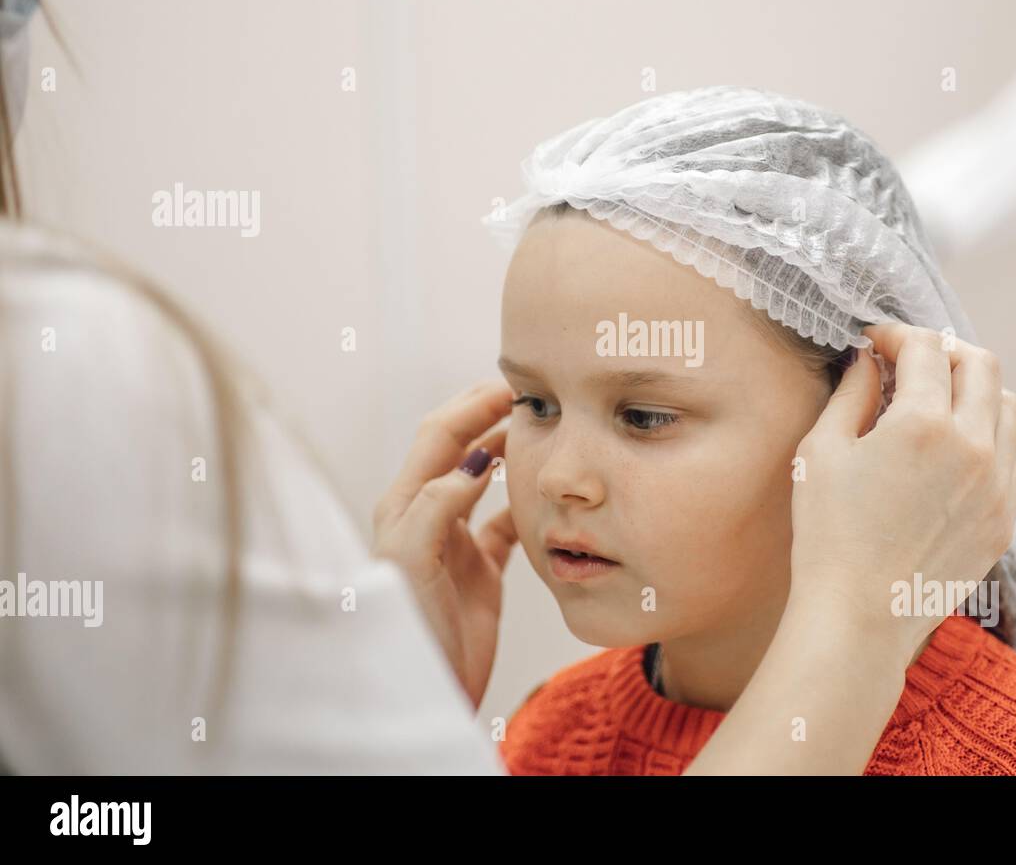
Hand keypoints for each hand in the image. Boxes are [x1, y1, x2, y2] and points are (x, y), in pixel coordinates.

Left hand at [372, 381, 517, 710]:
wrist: (424, 692)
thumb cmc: (406, 628)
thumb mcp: (411, 559)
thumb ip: (438, 503)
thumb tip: (475, 457)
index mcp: (404, 505)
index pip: (440, 436)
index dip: (474, 405)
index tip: (514, 385)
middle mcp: (428, 515)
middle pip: (461, 448)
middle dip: (490, 414)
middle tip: (531, 393)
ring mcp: (455, 542)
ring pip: (485, 480)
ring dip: (509, 451)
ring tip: (541, 429)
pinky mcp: (480, 571)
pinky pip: (507, 524)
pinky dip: (526, 503)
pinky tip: (548, 493)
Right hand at [789, 323, 1015, 656]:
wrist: (858, 617)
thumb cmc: (828, 535)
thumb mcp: (820, 452)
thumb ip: (850, 394)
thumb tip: (868, 361)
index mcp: (924, 424)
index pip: (926, 348)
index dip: (896, 334)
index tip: (876, 342)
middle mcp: (974, 447)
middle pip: (982, 364)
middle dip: (944, 350)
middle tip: (911, 361)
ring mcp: (997, 485)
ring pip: (1010, 406)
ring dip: (977, 390)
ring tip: (941, 402)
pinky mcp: (1003, 519)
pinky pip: (1015, 457)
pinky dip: (990, 438)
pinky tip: (955, 452)